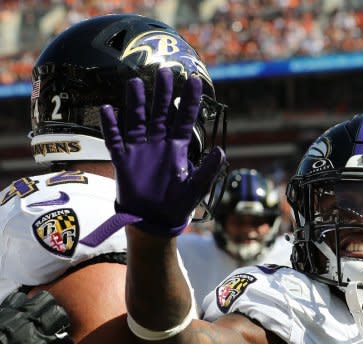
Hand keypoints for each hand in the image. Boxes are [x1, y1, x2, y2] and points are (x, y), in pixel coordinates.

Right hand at [82, 69, 225, 243]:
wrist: (154, 221)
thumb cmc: (177, 204)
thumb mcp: (196, 188)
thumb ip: (208, 170)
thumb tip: (221, 151)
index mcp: (178, 149)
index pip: (185, 119)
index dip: (190, 101)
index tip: (194, 81)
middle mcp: (158, 144)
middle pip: (161, 113)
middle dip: (163, 93)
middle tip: (165, 71)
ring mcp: (140, 150)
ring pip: (137, 121)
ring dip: (136, 103)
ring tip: (135, 82)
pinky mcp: (124, 160)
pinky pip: (115, 140)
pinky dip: (111, 126)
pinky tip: (108, 110)